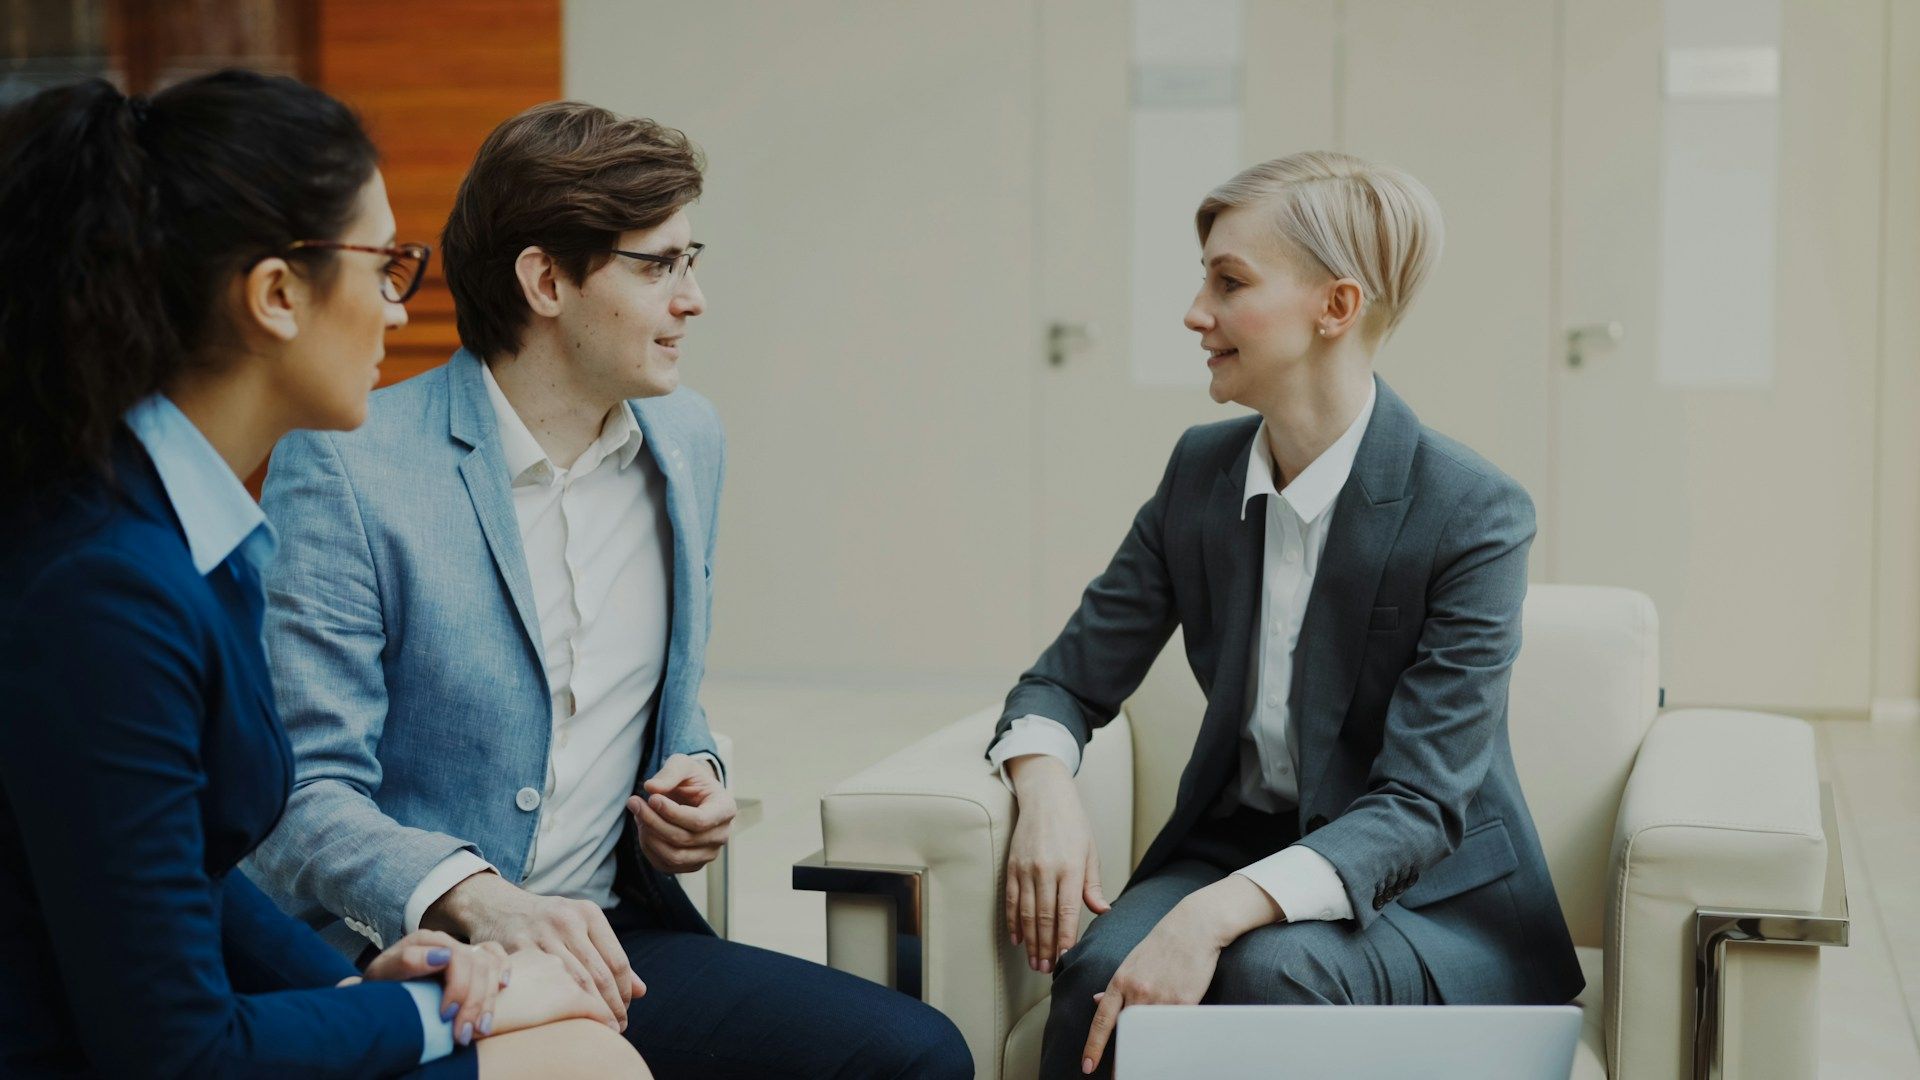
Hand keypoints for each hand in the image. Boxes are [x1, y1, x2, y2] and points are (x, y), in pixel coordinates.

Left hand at [347, 930, 510, 1046]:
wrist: (382, 986)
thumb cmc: (382, 982)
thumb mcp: (382, 973)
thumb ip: (407, 961)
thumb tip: (442, 956)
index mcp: (428, 941)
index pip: (458, 959)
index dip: (457, 989)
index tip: (446, 1017)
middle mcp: (449, 943)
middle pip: (478, 967)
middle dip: (473, 1004)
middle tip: (461, 1036)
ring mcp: (463, 950)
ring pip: (490, 969)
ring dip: (488, 1001)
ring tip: (480, 1030)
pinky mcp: (471, 960)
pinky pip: (496, 956)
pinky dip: (504, 968)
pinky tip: (503, 986)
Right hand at [421, 871, 644, 1031]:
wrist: (495, 906)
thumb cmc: (546, 923)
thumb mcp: (580, 927)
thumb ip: (609, 955)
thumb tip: (642, 991)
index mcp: (588, 913)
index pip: (617, 961)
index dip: (625, 992)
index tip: (626, 1009)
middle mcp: (567, 920)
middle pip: (598, 975)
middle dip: (612, 1006)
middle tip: (617, 1026)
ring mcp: (540, 935)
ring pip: (574, 982)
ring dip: (590, 1010)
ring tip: (599, 1027)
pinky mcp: (516, 950)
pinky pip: (544, 984)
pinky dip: (559, 1005)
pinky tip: (566, 1019)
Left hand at [627, 753, 734, 873]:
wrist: (694, 796)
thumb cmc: (690, 779)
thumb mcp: (683, 765)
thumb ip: (670, 772)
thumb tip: (651, 787)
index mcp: (725, 809)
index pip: (699, 821)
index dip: (672, 813)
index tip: (651, 798)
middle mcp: (721, 836)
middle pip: (683, 839)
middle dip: (653, 821)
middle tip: (633, 802)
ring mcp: (707, 854)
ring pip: (673, 856)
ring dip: (648, 836)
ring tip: (638, 814)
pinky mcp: (691, 865)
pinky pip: (665, 865)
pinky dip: (649, 848)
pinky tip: (643, 827)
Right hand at [1005, 754, 1109, 972]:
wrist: (1045, 798)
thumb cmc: (1073, 826)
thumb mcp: (1090, 852)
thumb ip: (1092, 885)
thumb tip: (1101, 912)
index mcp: (1070, 868)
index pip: (1067, 912)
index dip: (1065, 938)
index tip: (1065, 958)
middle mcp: (1046, 870)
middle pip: (1045, 918)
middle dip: (1046, 947)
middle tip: (1046, 969)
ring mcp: (1026, 869)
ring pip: (1027, 913)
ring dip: (1030, 940)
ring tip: (1034, 961)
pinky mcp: (1012, 866)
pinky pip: (1012, 900)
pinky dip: (1013, 921)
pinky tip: (1017, 939)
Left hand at [1079, 878, 1279, 1073]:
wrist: (1194, 926)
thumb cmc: (1163, 943)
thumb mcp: (1131, 961)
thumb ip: (1116, 985)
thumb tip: (1096, 1000)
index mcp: (1120, 981)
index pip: (1102, 1021)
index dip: (1094, 1046)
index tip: (1088, 1066)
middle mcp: (1137, 991)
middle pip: (1126, 1033)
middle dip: (1123, 1057)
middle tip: (1120, 1074)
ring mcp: (1161, 997)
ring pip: (1150, 1034)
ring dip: (1147, 1051)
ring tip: (1146, 1065)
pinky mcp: (1185, 1001)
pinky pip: (1175, 1028)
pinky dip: (1171, 1038)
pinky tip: (1172, 1046)